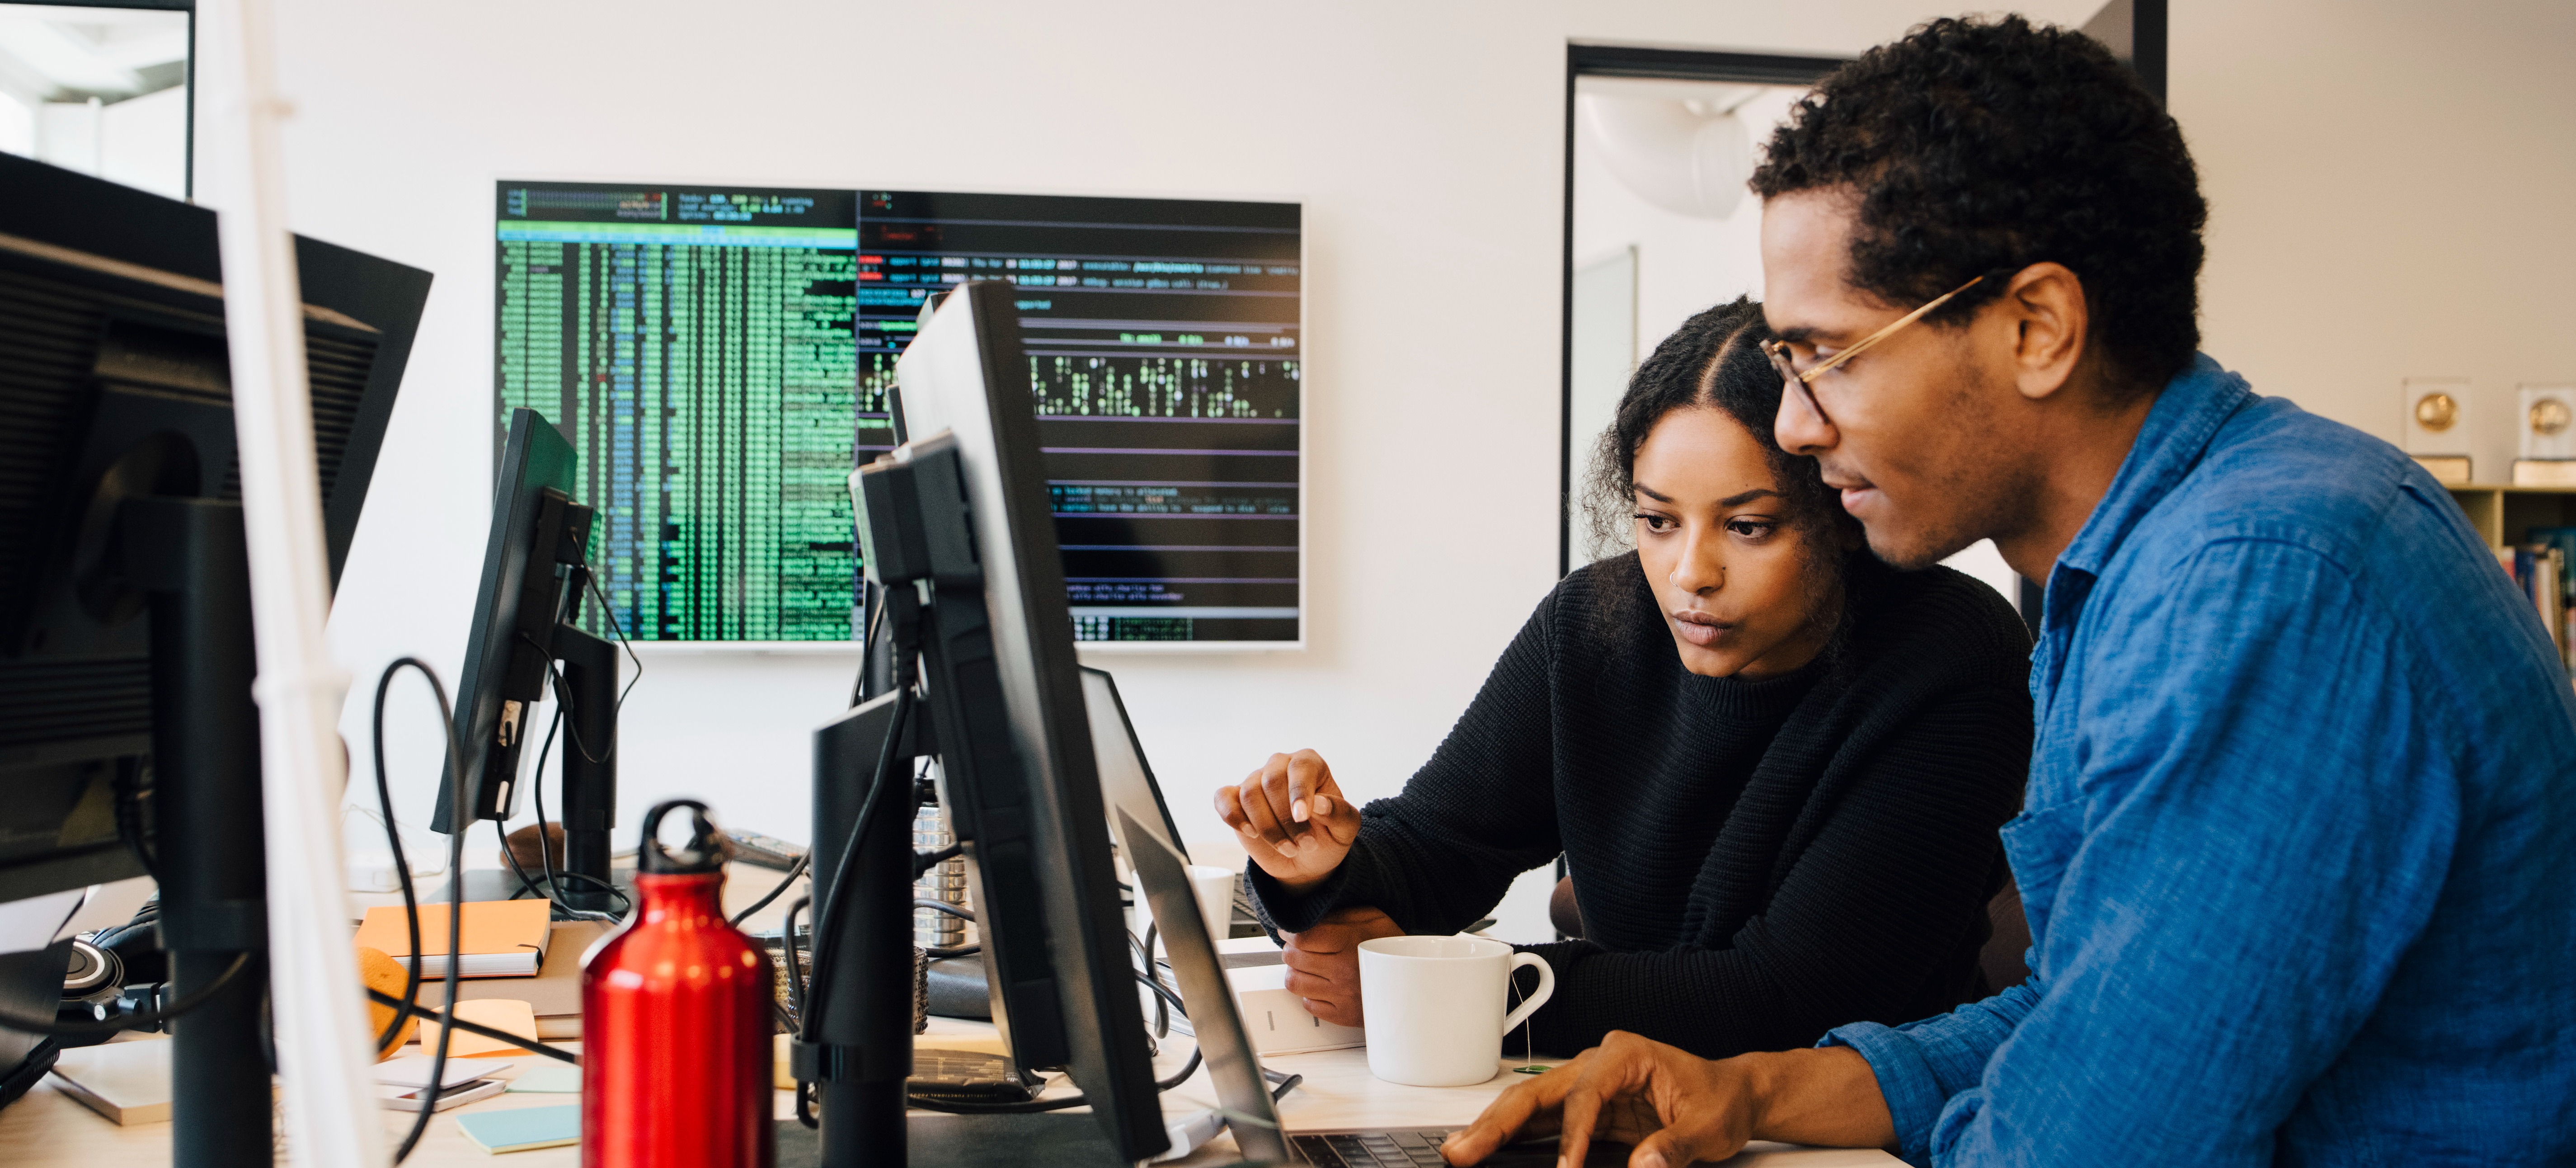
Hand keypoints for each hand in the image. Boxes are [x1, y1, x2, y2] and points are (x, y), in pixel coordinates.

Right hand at [1215, 749, 1361, 891]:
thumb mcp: (1345, 829)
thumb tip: (1319, 803)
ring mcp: (1255, 781)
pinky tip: (1251, 833)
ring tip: (1289, 848)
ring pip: (1250, 795)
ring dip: (1268, 828)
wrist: (1306, 861)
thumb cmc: (1328, 837)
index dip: (1299, 792)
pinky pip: (1223, 798)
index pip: (1300, 767)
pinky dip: (1233, 816)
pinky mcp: (1235, 799)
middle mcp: (1280, 766)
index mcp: (1309, 764)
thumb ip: (1339, 813)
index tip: (1302, 817)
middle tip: (1304, 845)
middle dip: (1286, 819)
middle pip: (1272, 781)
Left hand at [1279, 907, 1401, 1026]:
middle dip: (1291, 950)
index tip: (1288, 931)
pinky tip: (1321, 984)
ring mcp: (1342, 996)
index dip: (1289, 932)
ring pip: (1295, 983)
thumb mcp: (1371, 918)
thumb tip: (1307, 918)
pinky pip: (1308, 1005)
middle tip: (1298, 947)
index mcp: (1350, 943)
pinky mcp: (1343, 1015)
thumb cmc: (1391, 946)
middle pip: (1294, 959)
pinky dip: (1309, 994)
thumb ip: (1339, 915)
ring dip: (1296, 971)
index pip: (1302, 937)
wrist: (1415, 979)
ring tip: (1306, 966)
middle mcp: (1344, 971)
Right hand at [1440, 1032, 1749, 1167]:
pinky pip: (1540, 1120)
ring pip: (1528, 1104)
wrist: (1733, 1094)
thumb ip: (1674, 1148)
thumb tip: (1642, 1167)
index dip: (1571, 1134)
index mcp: (1625, 1054)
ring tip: (1460, 1151)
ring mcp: (1586, 1082)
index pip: (1584, 1094)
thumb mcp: (1710, 1128)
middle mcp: (1597, 1062)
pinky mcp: (1584, 1106)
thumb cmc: (1721, 1101)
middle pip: (1536, 1092)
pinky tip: (1486, 1150)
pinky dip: (1512, 1136)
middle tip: (1462, 1151)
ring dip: (1493, 1129)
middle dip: (1496, 1123)